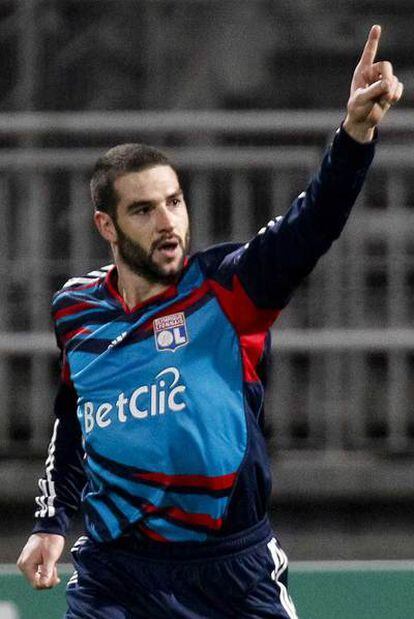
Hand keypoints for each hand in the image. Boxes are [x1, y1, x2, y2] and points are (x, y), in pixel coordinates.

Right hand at [17, 533, 64, 589]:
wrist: (50, 527)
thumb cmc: (51, 540)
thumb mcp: (51, 556)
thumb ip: (47, 572)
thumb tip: (44, 584)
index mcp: (26, 565)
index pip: (35, 583)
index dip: (46, 584)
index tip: (57, 579)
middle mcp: (24, 565)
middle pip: (36, 581)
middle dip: (47, 580)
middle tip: (57, 574)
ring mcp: (26, 562)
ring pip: (37, 577)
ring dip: (47, 575)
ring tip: (55, 567)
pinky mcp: (31, 560)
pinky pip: (37, 571)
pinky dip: (45, 571)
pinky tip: (52, 566)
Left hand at [343, 25, 402, 142]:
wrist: (363, 121)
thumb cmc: (357, 109)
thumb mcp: (361, 100)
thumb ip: (373, 90)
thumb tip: (388, 84)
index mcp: (362, 72)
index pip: (369, 53)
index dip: (373, 40)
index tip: (376, 27)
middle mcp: (373, 73)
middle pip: (386, 66)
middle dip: (387, 78)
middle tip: (385, 92)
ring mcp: (383, 80)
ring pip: (393, 79)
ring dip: (389, 92)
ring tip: (381, 101)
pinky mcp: (391, 89)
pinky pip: (399, 88)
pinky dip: (395, 96)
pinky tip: (388, 101)